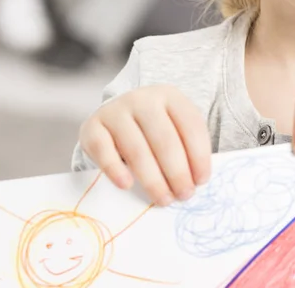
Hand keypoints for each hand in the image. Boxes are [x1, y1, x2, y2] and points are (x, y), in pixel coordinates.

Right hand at [79, 85, 210, 205]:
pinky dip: (115, 169)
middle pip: (164, 140)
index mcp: (169, 96)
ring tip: (163, 199)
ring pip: (137, 149)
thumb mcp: (176, 125)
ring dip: (153, 179)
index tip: (202, 181)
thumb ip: (187, 146)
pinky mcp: (92, 126)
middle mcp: (142, 99)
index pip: (190, 125)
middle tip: (184, 195)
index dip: (199, 155)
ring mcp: (116, 111)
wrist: (118, 114)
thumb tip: (195, 180)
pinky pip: (103, 150)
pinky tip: (127, 185)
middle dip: (177, 172)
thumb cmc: (155, 126)